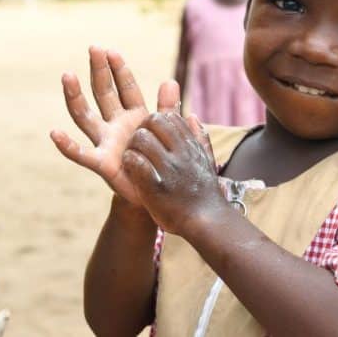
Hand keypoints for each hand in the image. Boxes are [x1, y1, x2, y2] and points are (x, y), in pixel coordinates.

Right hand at [50, 47, 179, 205]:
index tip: (111, 51)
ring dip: (75, 97)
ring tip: (68, 76)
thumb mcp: (168, 132)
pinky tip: (55, 133)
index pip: (126, 88)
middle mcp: (116, 126)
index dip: (119, 70)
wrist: (158, 191)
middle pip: (104, 94)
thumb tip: (170, 80)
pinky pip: (81, 154)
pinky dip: (67, 146)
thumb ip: (168, 109)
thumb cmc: (161, 161)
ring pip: (86, 116)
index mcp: (135, 116)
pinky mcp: (102, 163)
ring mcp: (106, 143)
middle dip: (99, 72)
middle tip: (93, 49)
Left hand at [123, 112, 225, 234]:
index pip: (169, 117)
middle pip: (153, 121)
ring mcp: (168, 169)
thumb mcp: (207, 160)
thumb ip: (200, 138)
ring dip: (132, 146)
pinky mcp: (155, 186)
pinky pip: (136, 162)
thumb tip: (192, 116)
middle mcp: (181, 153)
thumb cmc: (205, 192)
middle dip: (141, 129)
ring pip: (142, 139)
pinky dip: (129, 161)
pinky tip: (130, 168)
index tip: (152, 135)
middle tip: (138, 144)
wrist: (207, 222)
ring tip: (132, 156)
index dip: (156, 121)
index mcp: (191, 146)